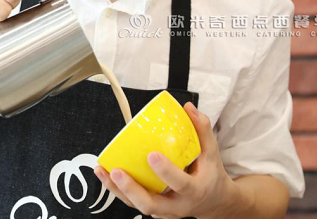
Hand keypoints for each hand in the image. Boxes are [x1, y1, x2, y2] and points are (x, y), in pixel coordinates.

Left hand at [93, 101, 236, 218]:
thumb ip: (201, 130)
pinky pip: (133, 202)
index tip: (152, 155)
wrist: (213, 201)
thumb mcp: (211, 152)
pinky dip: (117, 190)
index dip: (166, 172)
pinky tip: (105, 175)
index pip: (181, 183)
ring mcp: (164, 210)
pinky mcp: (155, 209)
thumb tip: (188, 108)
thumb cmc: (210, 174)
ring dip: (118, 190)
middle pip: (151, 204)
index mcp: (195, 190)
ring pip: (137, 205)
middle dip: (132, 189)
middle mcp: (178, 204)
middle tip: (118, 172)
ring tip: (103, 172)